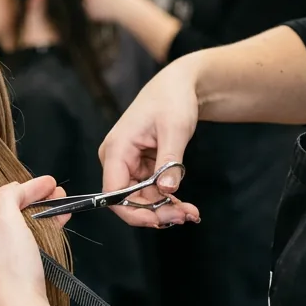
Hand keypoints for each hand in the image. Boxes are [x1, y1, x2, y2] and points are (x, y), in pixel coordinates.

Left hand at [0, 176, 68, 305]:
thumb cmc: (10, 271)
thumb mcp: (8, 220)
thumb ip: (8, 195)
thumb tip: (15, 186)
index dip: (23, 190)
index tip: (46, 184)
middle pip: (5, 216)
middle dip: (34, 203)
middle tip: (56, 195)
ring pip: (13, 234)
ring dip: (38, 220)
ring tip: (61, 211)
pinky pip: (16, 253)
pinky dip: (34, 241)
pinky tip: (53, 231)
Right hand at [99, 61, 201, 228]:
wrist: (177, 86)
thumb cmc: (172, 100)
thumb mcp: (175, 129)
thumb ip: (169, 161)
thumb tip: (166, 190)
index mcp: (116, 149)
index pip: (114, 193)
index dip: (134, 212)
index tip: (161, 220)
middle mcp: (116, 159)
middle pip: (128, 200)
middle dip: (156, 212)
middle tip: (187, 216)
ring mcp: (127, 164)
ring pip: (140, 199)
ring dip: (164, 209)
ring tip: (191, 212)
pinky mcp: (139, 167)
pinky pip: (149, 191)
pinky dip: (166, 200)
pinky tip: (184, 206)